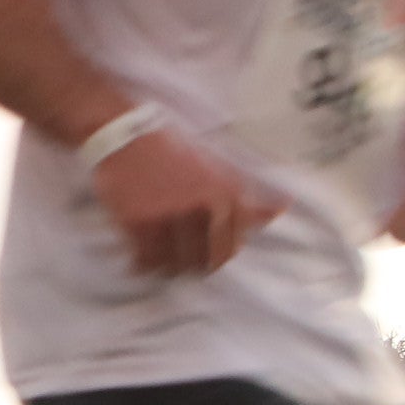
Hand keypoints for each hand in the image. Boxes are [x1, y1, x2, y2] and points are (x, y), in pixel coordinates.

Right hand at [91, 122, 280, 277]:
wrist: (123, 136)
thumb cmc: (170, 150)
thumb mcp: (216, 168)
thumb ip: (246, 196)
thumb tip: (281, 209)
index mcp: (225, 194)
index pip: (232, 246)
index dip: (218, 253)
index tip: (206, 252)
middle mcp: (202, 208)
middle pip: (208, 261)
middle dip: (197, 265)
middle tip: (183, 261)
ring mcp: (170, 217)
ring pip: (177, 264)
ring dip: (169, 268)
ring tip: (161, 260)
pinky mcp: (140, 223)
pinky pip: (147, 259)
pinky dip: (143, 264)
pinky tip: (140, 259)